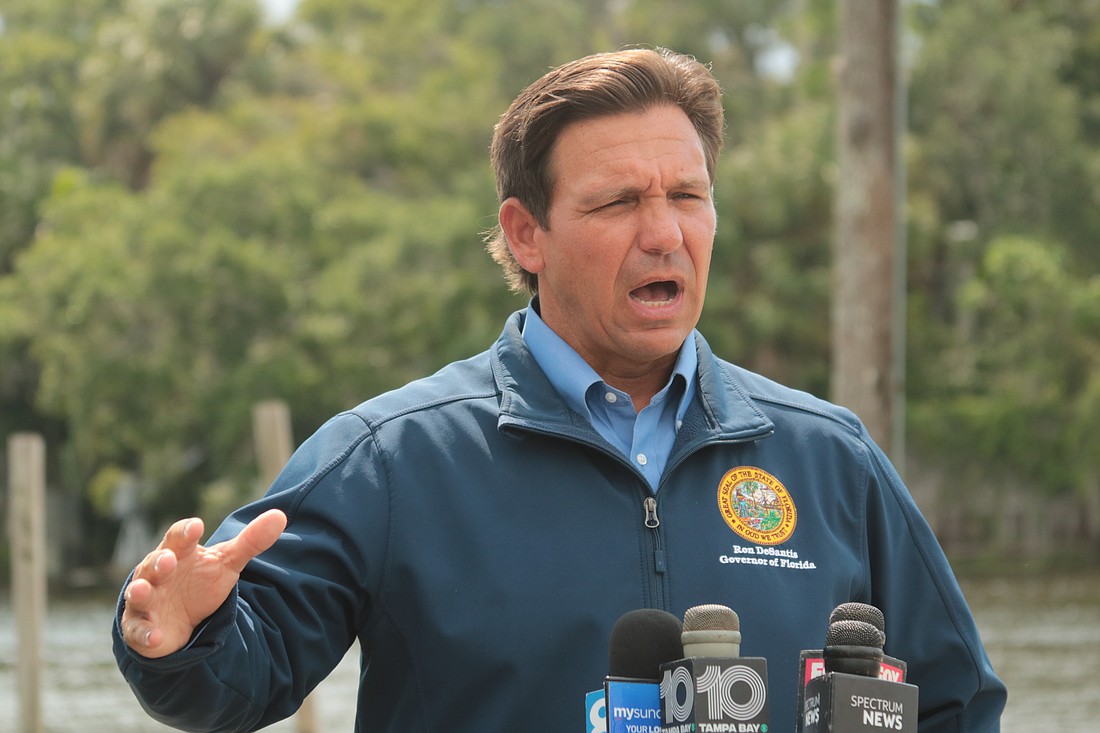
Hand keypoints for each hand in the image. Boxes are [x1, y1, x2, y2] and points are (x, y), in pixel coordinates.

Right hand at [120, 508, 287, 657]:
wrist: (182, 618)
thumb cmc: (201, 581)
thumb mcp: (228, 562)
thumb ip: (251, 541)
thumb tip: (280, 516)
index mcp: (178, 552)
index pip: (178, 537)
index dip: (185, 531)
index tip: (196, 526)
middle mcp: (156, 573)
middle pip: (154, 563)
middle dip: (159, 562)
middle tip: (168, 560)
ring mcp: (145, 600)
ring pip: (138, 594)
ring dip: (140, 592)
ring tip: (142, 591)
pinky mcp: (140, 627)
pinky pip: (138, 630)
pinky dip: (145, 634)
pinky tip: (156, 637)